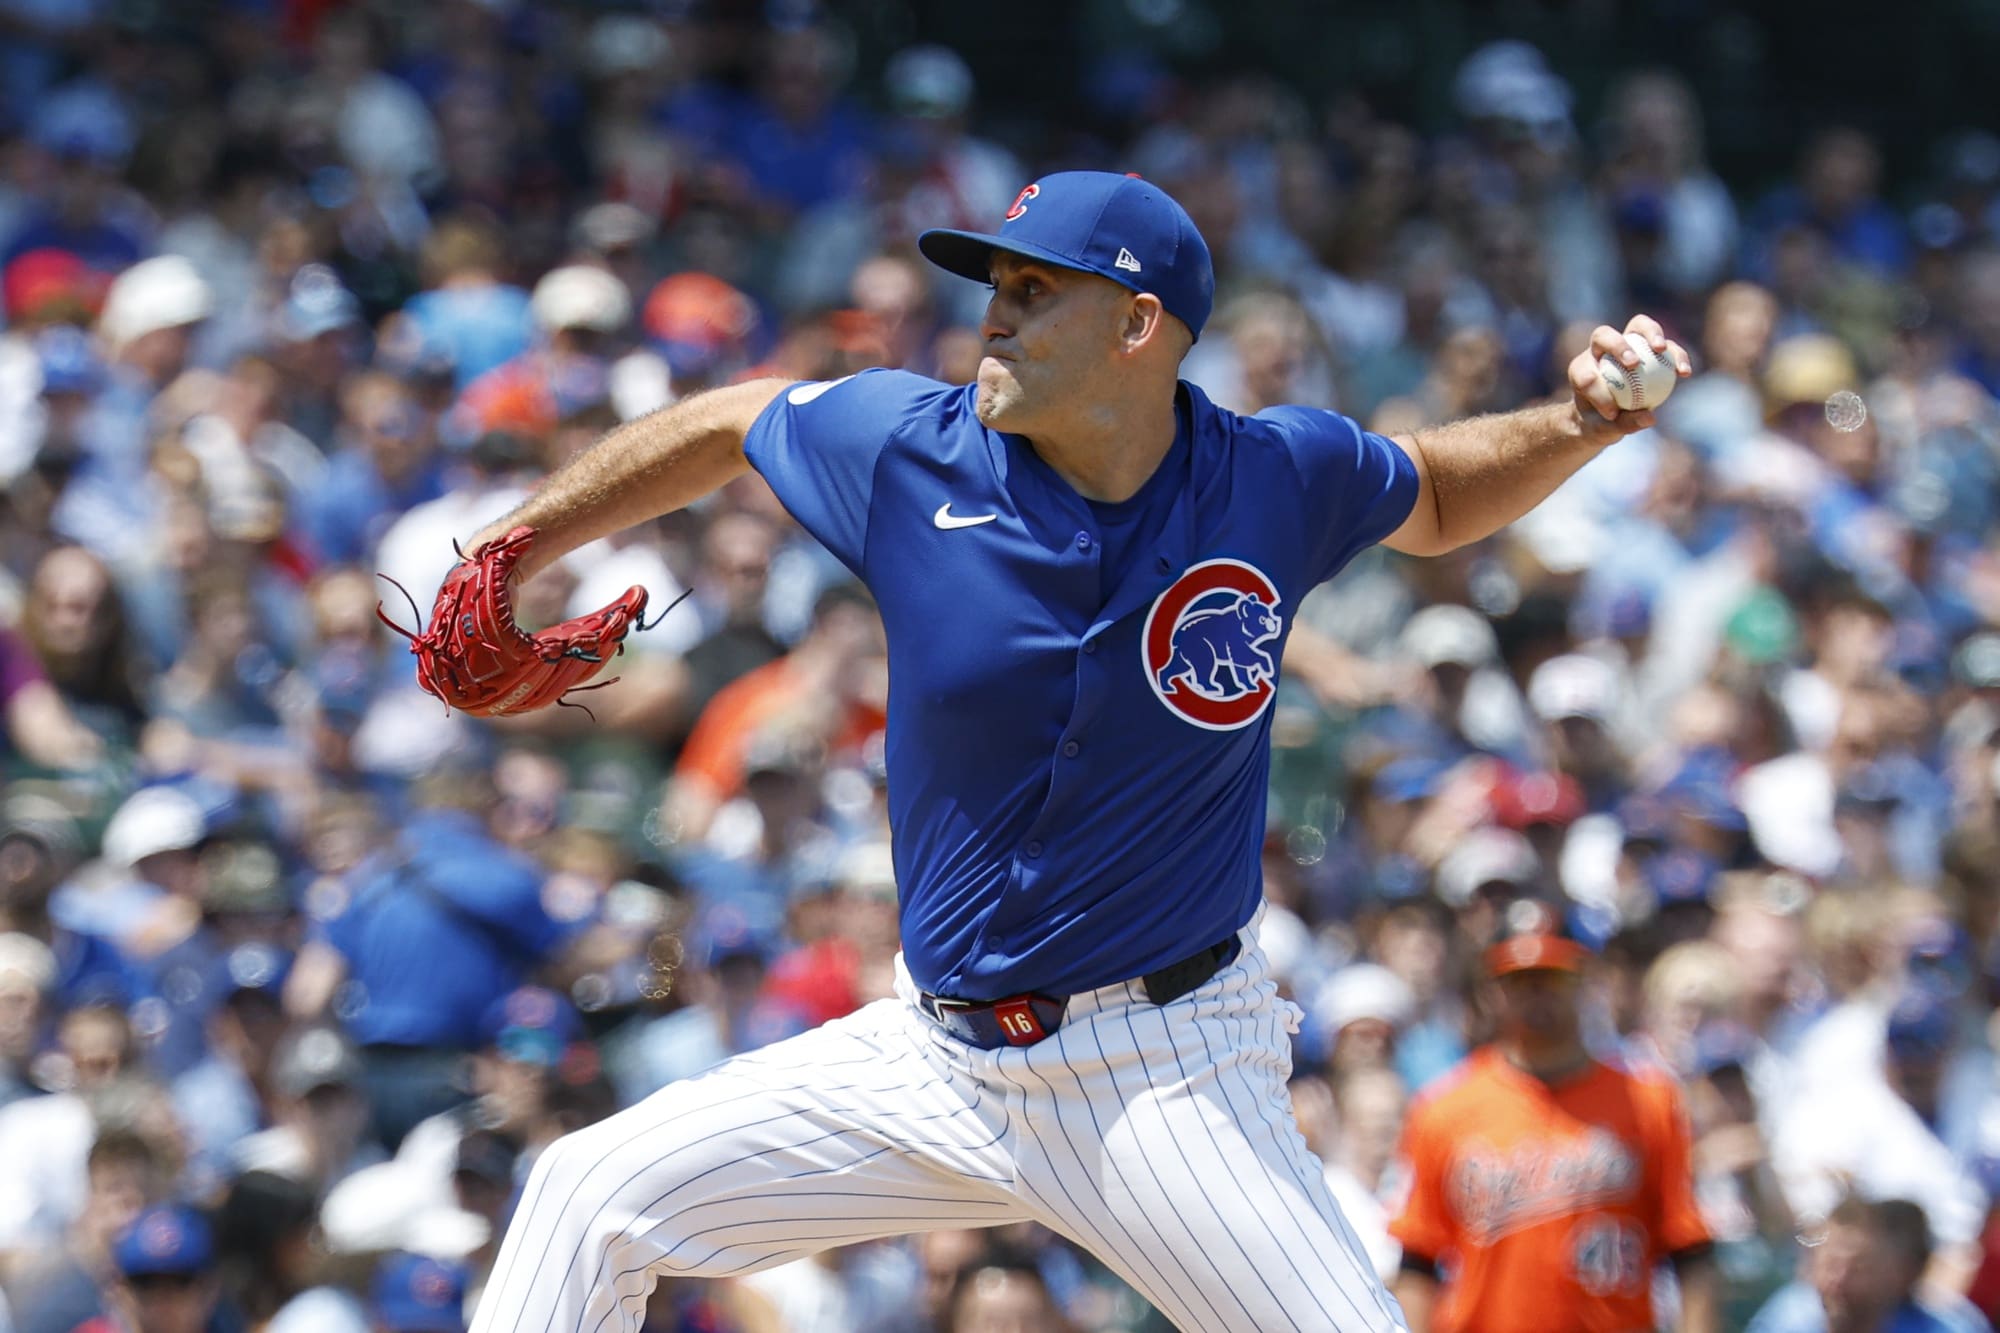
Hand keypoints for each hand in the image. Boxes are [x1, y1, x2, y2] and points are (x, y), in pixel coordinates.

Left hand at [1567, 315, 1693, 444]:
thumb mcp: (1605, 430)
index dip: (1598, 392)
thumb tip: (1649, 417)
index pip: (1586, 374)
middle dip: (1618, 345)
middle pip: (1604, 335)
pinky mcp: (1649, 348)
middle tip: (1634, 363)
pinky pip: (1666, 347)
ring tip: (1662, 349)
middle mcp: (1600, 351)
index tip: (1612, 412)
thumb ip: (1623, 424)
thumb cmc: (1601, 423)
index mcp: (1580, 370)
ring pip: (1638, 326)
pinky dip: (1676, 355)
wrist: (1609, 416)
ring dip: (1651, 334)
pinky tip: (1685, 373)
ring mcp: (1626, 345)